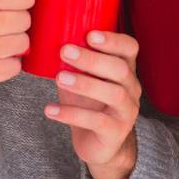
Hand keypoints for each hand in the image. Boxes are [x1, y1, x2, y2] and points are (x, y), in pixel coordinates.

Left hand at [44, 30, 142, 178]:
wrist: (98, 143)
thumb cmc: (89, 104)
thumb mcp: (83, 79)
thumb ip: (73, 63)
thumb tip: (46, 40)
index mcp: (125, 69)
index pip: (130, 48)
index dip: (113, 40)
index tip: (90, 35)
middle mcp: (132, 88)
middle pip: (121, 69)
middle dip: (92, 59)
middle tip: (65, 52)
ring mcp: (127, 111)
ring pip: (114, 94)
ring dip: (85, 84)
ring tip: (59, 78)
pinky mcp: (116, 132)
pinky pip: (97, 122)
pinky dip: (72, 114)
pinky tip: (51, 110)